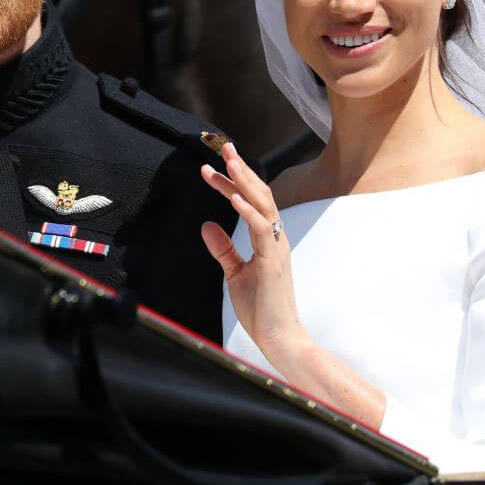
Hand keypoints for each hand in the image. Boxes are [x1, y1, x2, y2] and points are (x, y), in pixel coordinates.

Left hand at [200, 143, 306, 361]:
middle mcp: (275, 237)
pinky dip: (247, 210)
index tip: (209, 170)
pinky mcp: (274, 261)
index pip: (250, 201)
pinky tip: (233, 196)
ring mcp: (276, 247)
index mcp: (268, 239)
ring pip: (263, 204)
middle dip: (241, 169)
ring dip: (244, 180)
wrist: (278, 338)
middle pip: (260, 194)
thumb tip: (206, 225)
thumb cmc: (261, 308)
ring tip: (228, 161)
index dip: (230, 183)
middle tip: (223, 146)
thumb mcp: (235, 273)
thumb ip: (223, 248)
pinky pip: (261, 228)